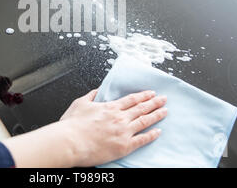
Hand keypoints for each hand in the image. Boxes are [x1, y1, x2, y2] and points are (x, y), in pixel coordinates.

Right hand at [3, 89, 166, 166]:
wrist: (70, 142)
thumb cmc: (73, 125)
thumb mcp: (80, 103)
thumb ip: (91, 96)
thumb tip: (97, 91)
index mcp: (110, 107)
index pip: (131, 99)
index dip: (143, 96)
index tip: (151, 93)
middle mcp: (119, 118)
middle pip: (141, 108)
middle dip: (154, 103)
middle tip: (164, 99)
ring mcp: (123, 132)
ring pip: (144, 121)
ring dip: (156, 115)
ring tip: (165, 111)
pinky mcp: (124, 146)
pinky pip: (142, 139)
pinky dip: (151, 135)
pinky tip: (158, 131)